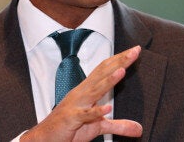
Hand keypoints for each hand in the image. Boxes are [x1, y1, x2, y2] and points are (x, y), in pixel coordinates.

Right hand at [21, 46, 142, 141]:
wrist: (45, 138)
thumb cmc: (68, 129)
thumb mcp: (98, 127)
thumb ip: (119, 126)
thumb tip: (138, 129)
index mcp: (86, 91)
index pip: (105, 70)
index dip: (119, 60)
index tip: (134, 51)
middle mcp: (81, 93)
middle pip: (102, 73)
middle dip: (119, 62)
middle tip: (134, 51)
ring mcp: (76, 105)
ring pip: (95, 90)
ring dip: (109, 80)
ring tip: (122, 70)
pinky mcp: (72, 119)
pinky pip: (85, 115)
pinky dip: (96, 111)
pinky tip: (107, 108)